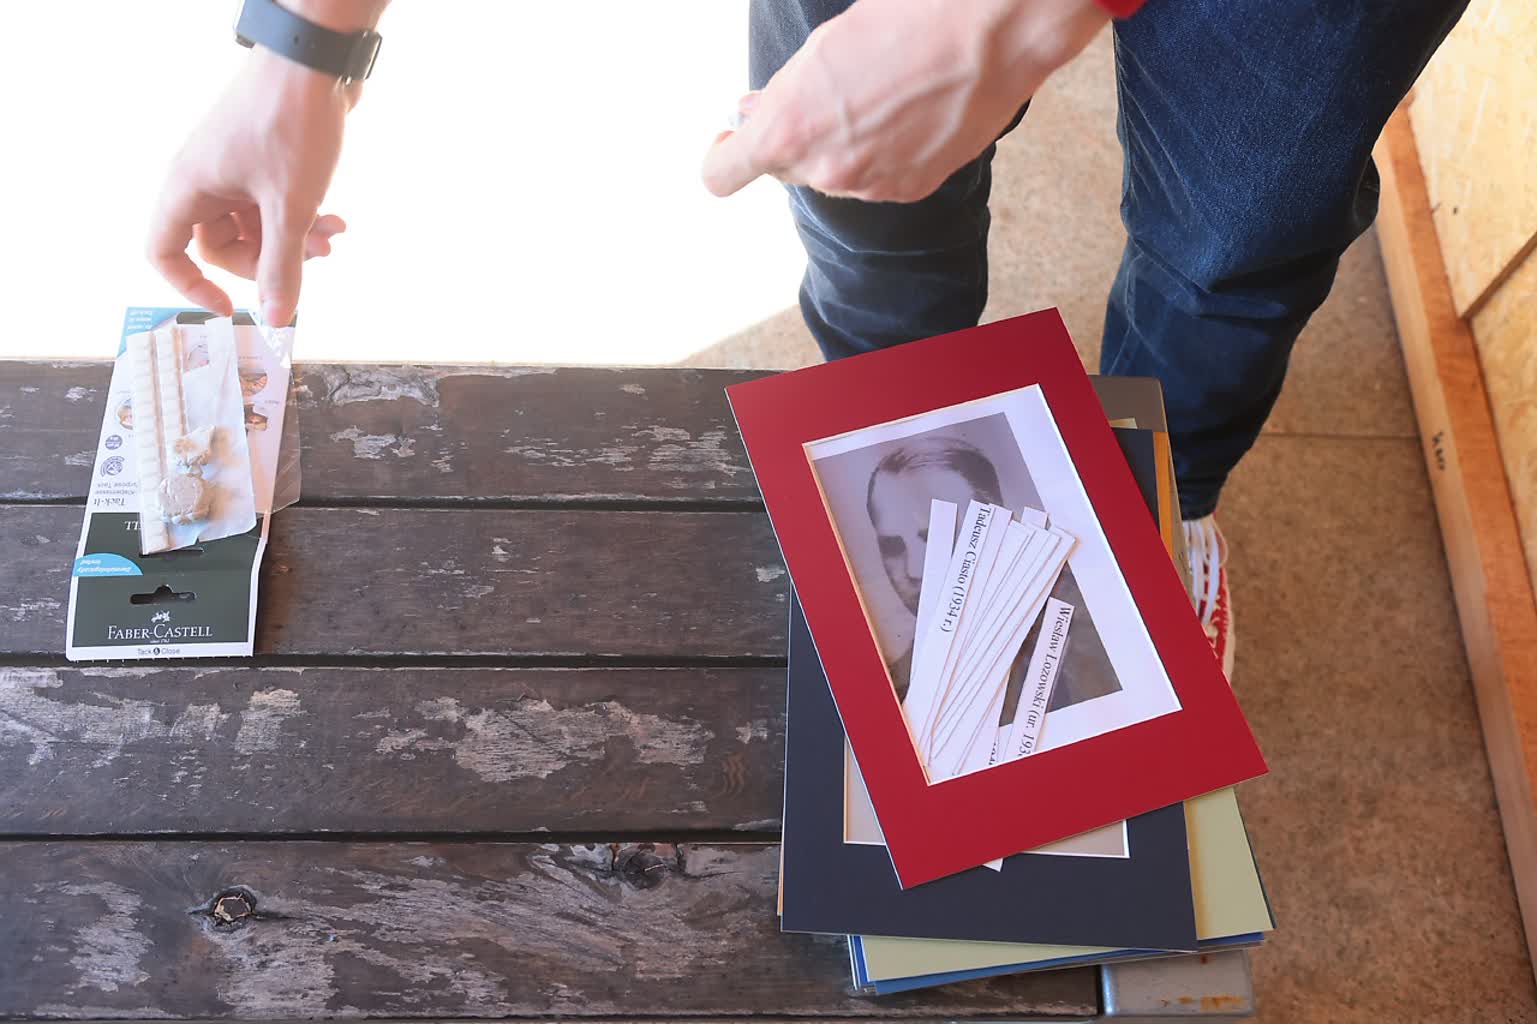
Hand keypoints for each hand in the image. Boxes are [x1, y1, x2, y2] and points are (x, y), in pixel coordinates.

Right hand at [147, 47, 352, 326]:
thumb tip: (278, 317)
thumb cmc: (290, 123)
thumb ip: (283, 266)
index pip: (164, 251)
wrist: (316, 62)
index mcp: (189, 187)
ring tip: (332, 236)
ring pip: (256, 228)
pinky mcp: (264, 162)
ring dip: (294, 240)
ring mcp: (235, 170)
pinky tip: (336, 220)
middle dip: (268, 259)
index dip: (190, 285)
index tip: (230, 307)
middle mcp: (205, 180)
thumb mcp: (290, 206)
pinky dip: (302, 217)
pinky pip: (275, 206)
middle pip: (222, 247)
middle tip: (309, 258)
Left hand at [701, 0, 1108, 202]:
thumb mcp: (821, 48)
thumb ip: (781, 92)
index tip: (730, 139)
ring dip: (840, 144)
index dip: (720, 158)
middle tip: (819, 95)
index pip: (721, 175)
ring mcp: (868, 186)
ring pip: (833, 173)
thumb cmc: (906, 22)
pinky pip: (874, 178)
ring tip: (877, 95)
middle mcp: (824, 170)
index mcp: (788, 131)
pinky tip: (905, 114)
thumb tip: (751, 112)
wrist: (991, 34)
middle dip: (793, 136)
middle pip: (784, 168)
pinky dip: (879, 153)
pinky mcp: (908, 189)